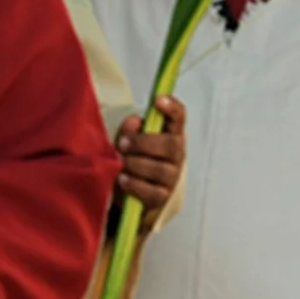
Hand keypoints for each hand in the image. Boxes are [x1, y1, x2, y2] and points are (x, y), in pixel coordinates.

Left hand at [116, 96, 186, 233]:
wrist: (129, 196)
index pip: (178, 118)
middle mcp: (176, 155)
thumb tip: (135, 122)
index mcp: (170, 135)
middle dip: (144, 143)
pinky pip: (152, 192)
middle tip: (123, 144)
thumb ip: (129, 130)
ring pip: (160, 169)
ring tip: (121, 163)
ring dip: (136, 164)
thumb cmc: (132, 161)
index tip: (157, 100)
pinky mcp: (163, 199)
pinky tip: (123, 179)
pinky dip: (135, 185)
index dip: (172, 107)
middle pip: (172, 144)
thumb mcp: (126, 142)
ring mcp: (172, 178)